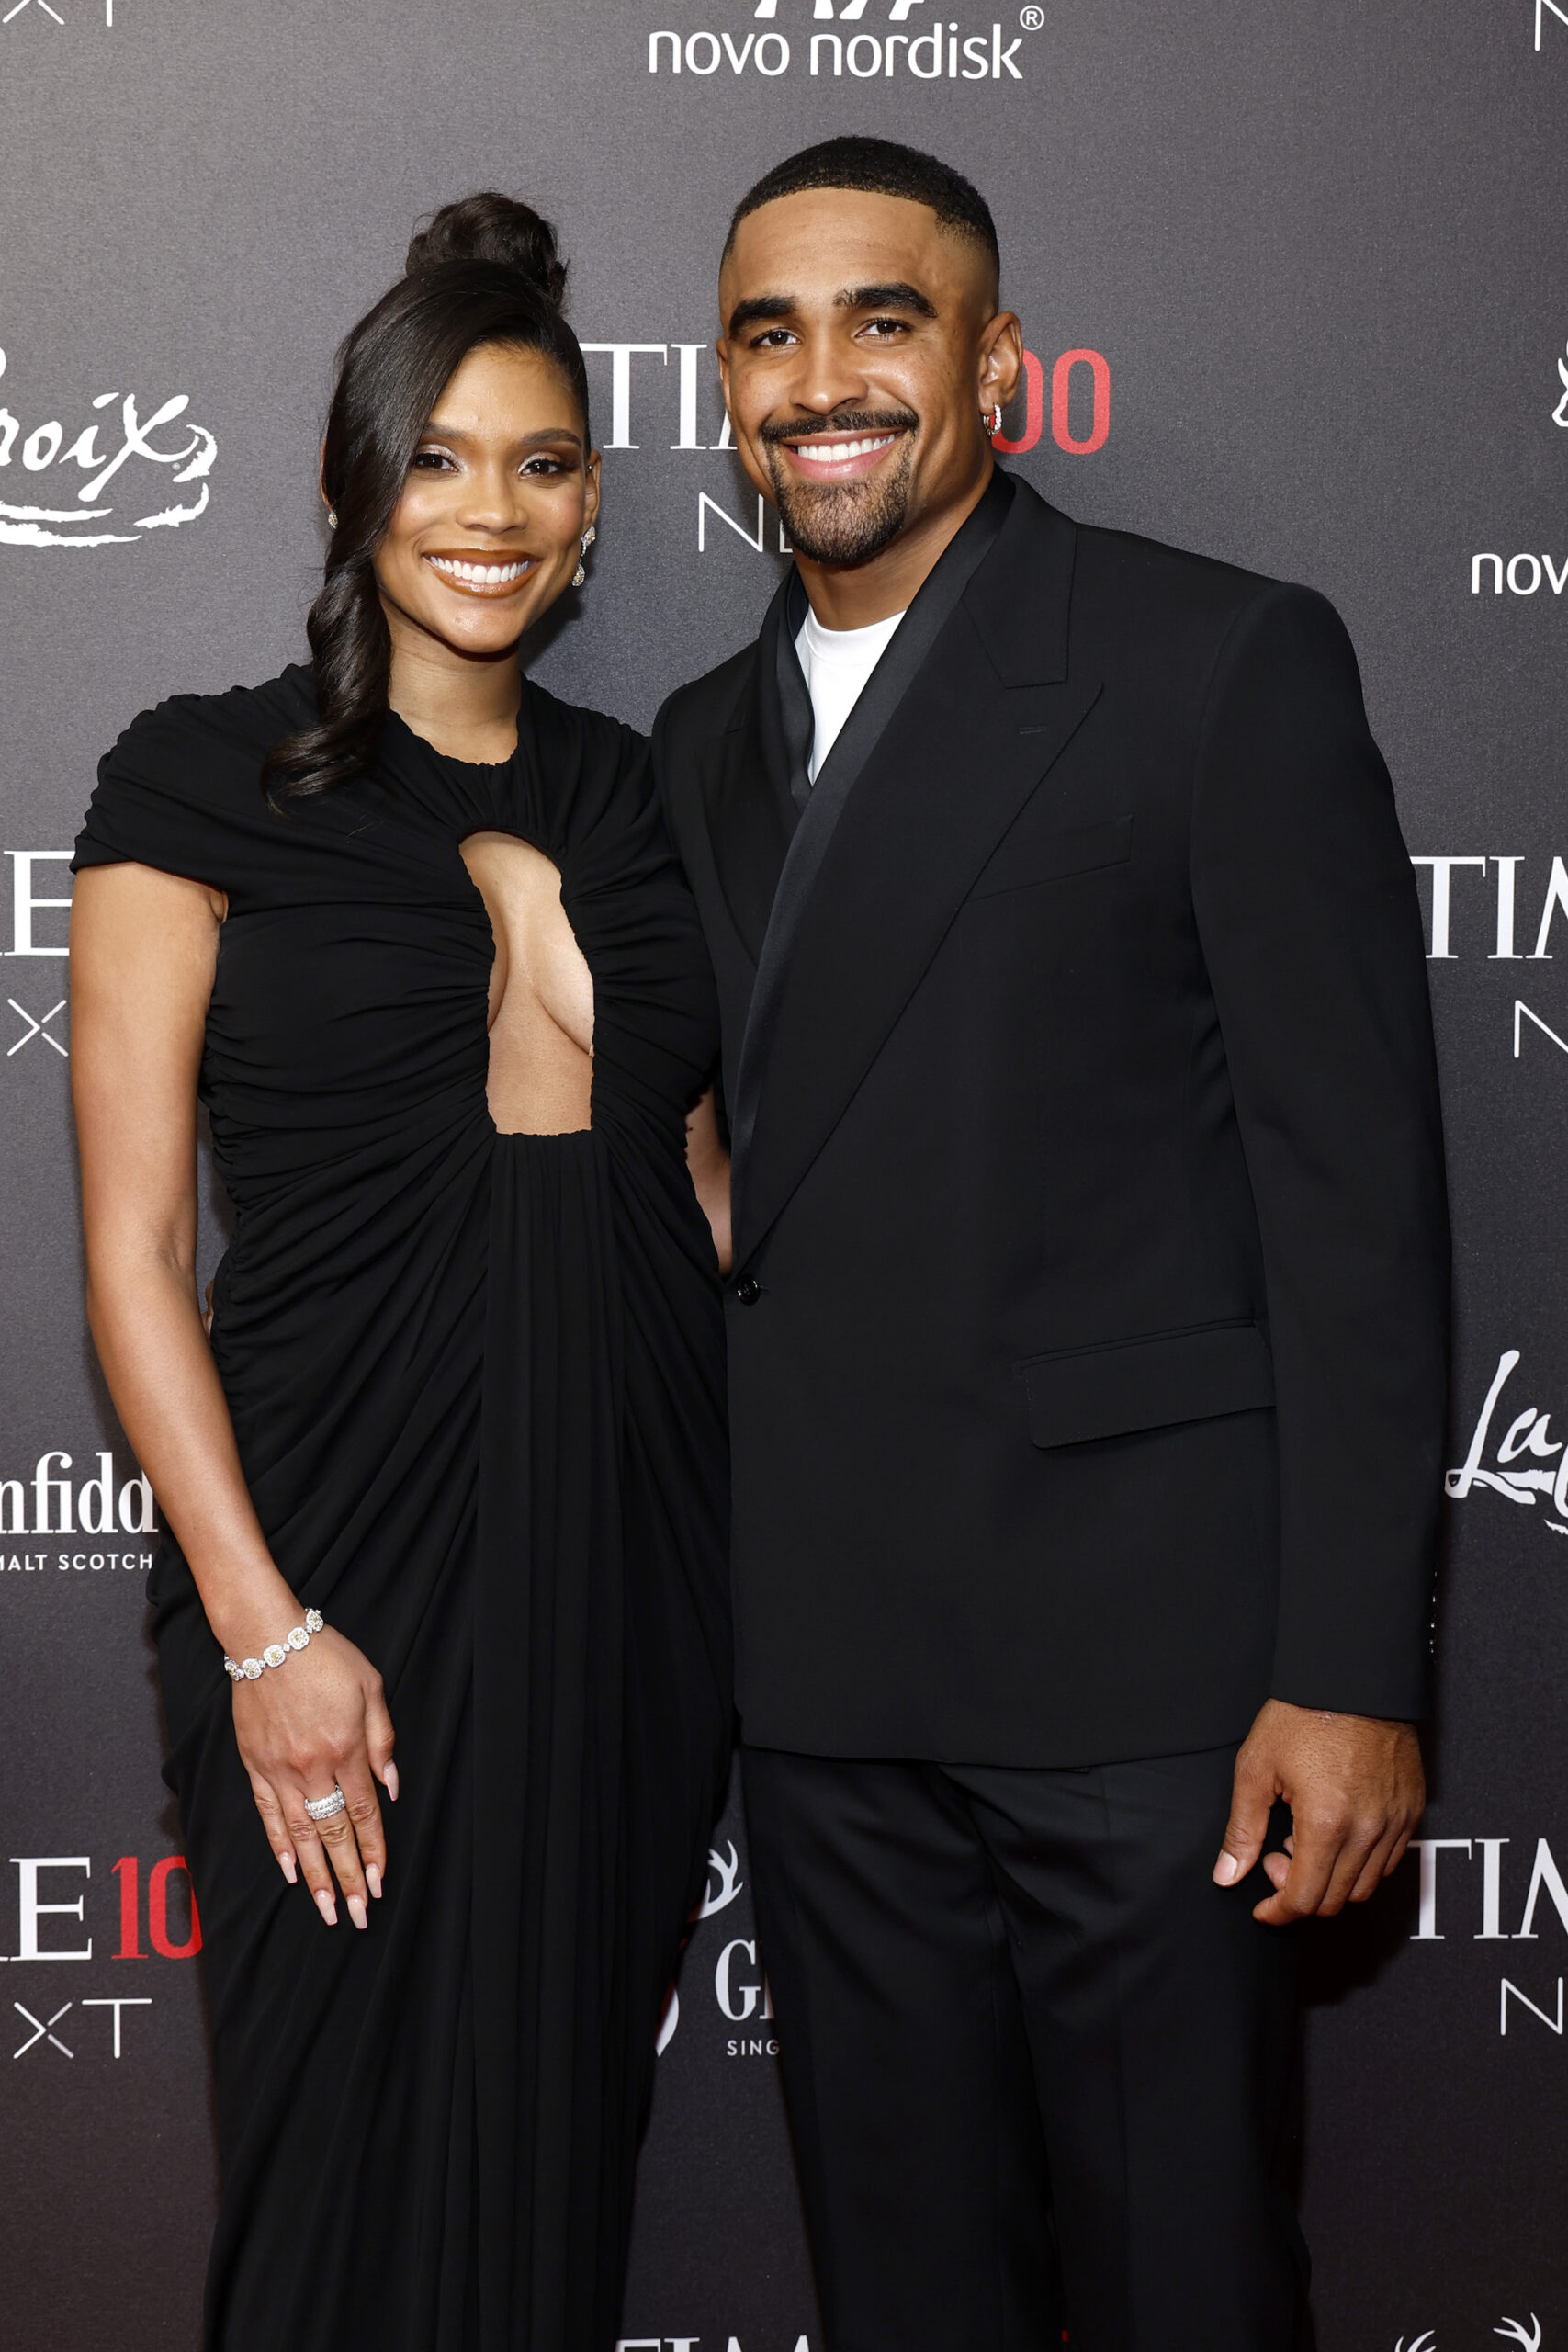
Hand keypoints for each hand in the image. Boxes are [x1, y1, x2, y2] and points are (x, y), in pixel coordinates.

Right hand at [231, 1626, 396, 1930]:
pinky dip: (279, 1846)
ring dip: (315, 1877)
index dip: (373, 1852)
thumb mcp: (371, 1687)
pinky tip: (290, 1873)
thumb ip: (382, 1739)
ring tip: (327, 1910)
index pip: (363, 1814)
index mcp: (344, 1749)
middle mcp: (311, 1768)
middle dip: (347, 1879)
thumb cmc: (325, 1656)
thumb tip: (390, 1785)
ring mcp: (279, 1770)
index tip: (379, 1884)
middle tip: (358, 1915)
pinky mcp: (255, 1766)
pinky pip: (268, 1815)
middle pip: (333, 1835)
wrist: (267, 1638)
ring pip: (300, 1835)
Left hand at [1213, 1697, 1424, 1924]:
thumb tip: (1228, 1875)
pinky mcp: (1412, 1811)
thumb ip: (1243, 1829)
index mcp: (1325, 1824)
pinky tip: (1335, 1834)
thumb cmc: (1302, 1716)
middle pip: (1335, 1900)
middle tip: (1276, 1858)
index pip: (1304, 1898)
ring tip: (1304, 1841)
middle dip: (1299, 1893)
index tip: (1262, 1908)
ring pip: (1365, 1887)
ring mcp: (1395, 1823)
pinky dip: (1361, 1864)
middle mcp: (1367, 1831)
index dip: (1278, 1912)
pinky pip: (1390, 1861)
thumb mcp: (1256, 1768)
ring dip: (1331, 1881)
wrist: (1352, 1677)